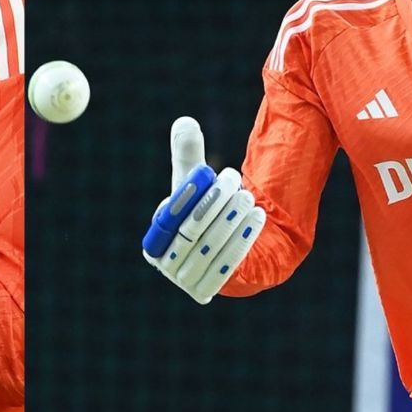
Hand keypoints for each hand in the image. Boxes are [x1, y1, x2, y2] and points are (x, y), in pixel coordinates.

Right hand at [140, 116, 264, 303]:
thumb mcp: (192, 183)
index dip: (189, 195)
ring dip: (232, 221)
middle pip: (190, 233)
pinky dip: (242, 240)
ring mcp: (186, 281)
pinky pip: (226, 265)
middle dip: (215, 205)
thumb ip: (186, 155)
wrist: (223, 247)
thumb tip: (185, 122)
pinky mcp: (209, 290)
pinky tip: (258, 217)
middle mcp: (166, 264)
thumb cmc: (202, 210)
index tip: (210, 172)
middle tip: (237, 180)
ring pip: (210, 248)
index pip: (169, 217)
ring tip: (251, 197)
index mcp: (153, 241)